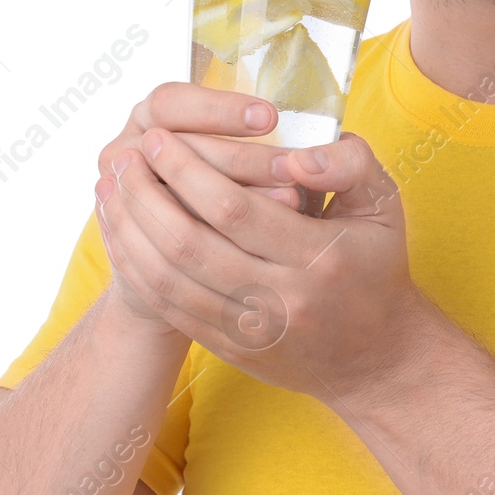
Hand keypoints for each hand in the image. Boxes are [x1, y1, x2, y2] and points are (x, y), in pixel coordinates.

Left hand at [93, 124, 444, 407]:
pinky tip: (122, 233)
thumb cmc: (375, 265)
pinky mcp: (232, 350)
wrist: (377, 357)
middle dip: (147, 195)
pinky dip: (138, 268)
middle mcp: (282, 300)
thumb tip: (295, 155)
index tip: (159, 138)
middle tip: (126, 156)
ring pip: (170, 280)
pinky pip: (170, 308)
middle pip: (190, 245)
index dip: (187, 170)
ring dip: (130, 231)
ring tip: (111, 188)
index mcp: (319, 257)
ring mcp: (254, 332)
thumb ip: (348, 163)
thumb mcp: (383, 205)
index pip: (234, 209)